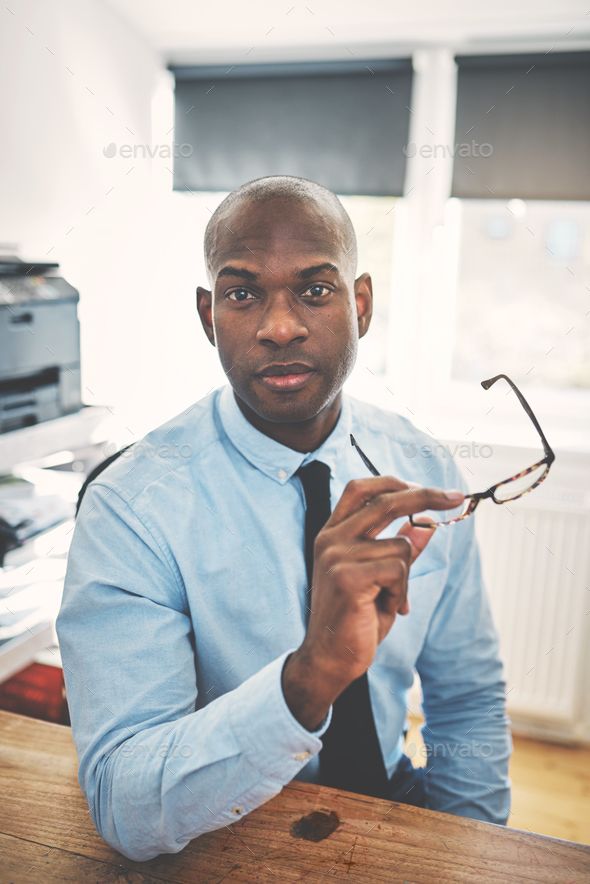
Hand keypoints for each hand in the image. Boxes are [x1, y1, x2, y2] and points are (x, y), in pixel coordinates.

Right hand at [291, 476, 463, 704]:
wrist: (330, 659)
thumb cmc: (355, 619)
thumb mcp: (382, 579)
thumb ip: (399, 549)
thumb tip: (426, 523)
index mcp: (332, 533)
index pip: (361, 489)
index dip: (395, 482)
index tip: (429, 489)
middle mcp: (330, 538)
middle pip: (385, 501)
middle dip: (426, 496)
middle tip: (456, 496)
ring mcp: (336, 556)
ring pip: (400, 546)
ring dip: (405, 578)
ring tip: (389, 600)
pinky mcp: (347, 576)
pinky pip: (398, 570)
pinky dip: (401, 592)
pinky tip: (386, 609)